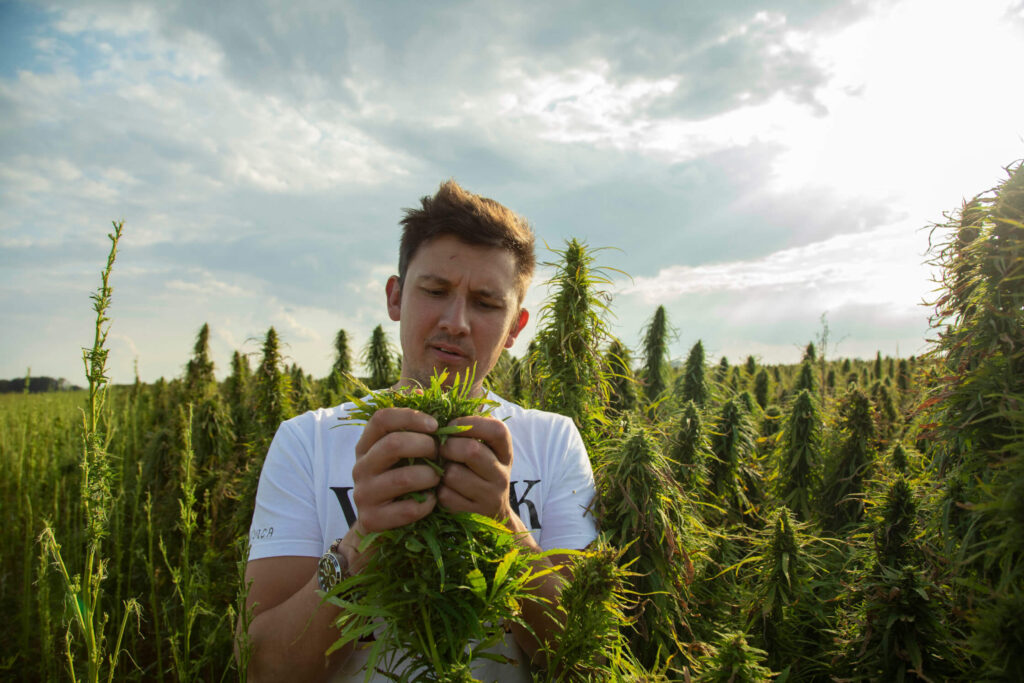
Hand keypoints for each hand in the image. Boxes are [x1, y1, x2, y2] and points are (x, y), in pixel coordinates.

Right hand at [351, 407, 440, 532]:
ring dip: (430, 476)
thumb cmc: (400, 478)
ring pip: (404, 478)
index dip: (410, 416)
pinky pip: (408, 509)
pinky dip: (427, 504)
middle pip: (393, 444)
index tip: (435, 425)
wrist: (382, 524)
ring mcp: (364, 494)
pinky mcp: (372, 519)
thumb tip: (419, 392)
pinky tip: (432, 501)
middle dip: (425, 446)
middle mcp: (360, 467)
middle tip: (439, 454)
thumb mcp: (402, 451)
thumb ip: (411, 424)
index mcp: (366, 445)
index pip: (381, 418)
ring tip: (437, 478)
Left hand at [437, 415, 514, 521]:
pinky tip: (443, 490)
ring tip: (442, 471)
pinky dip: (438, 492)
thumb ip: (451, 419)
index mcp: (505, 447)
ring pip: (455, 475)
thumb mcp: (474, 442)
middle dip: (448, 448)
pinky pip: (448, 498)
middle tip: (442, 450)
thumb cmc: (473, 466)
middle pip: (471, 450)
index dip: (469, 424)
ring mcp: (492, 494)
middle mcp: (503, 470)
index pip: (495, 428)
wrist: (491, 513)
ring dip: (441, 471)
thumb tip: (415, 394)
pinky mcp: (477, 513)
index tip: (452, 425)